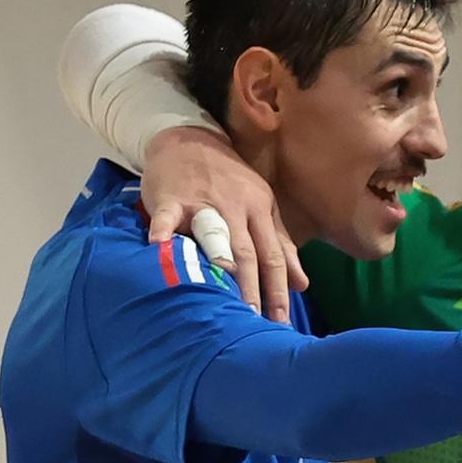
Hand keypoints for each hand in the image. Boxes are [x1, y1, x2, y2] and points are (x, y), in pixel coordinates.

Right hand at [143, 124, 301, 323]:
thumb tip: (302, 285)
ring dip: (220, 261)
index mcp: (260, 210)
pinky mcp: (171, 196)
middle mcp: (236, 207)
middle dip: (252, 288)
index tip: (280, 323)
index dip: (278, 290)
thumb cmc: (228, 181)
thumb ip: (281, 245)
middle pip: (247, 252)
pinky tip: (159, 246)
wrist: (188, 139)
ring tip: (221, 293)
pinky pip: (167, 214)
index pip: (273, 256)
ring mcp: (203, 201)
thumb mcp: (261, 207)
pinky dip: (163, 229)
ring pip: (215, 235)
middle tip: (253, 321)